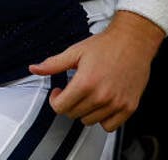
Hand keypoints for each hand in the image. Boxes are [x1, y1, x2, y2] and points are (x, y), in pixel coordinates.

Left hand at [27, 12, 161, 130]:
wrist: (134, 41)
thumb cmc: (106, 45)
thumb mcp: (76, 51)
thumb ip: (53, 64)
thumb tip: (34, 68)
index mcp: (85, 82)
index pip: (60, 107)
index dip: (55, 100)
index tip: (59, 91)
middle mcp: (101, 96)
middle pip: (73, 115)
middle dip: (69, 103)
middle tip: (74, 90)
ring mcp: (116, 103)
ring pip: (90, 121)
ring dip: (85, 110)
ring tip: (89, 94)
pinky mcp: (129, 107)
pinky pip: (109, 126)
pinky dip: (103, 119)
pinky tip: (102, 104)